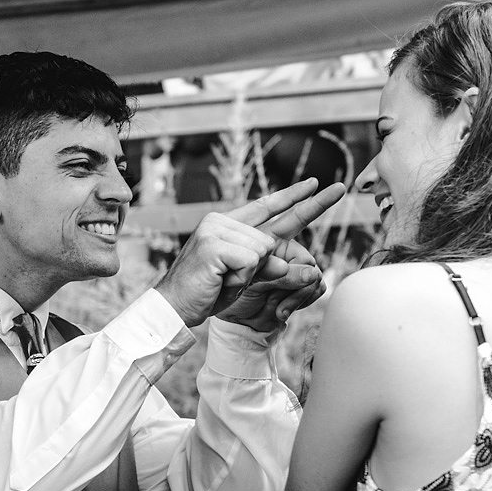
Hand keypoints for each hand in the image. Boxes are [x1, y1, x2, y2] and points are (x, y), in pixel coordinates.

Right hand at [155, 179, 344, 326]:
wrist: (175, 305)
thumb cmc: (208, 291)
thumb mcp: (244, 277)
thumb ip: (266, 264)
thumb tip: (288, 263)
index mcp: (228, 225)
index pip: (267, 207)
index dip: (293, 197)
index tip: (316, 185)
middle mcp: (222, 221)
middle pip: (272, 237)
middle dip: (271, 256)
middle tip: (277, 241)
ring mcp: (216, 230)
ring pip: (264, 250)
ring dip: (249, 274)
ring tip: (223, 279)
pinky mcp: (213, 244)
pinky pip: (251, 260)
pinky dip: (242, 276)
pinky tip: (220, 278)